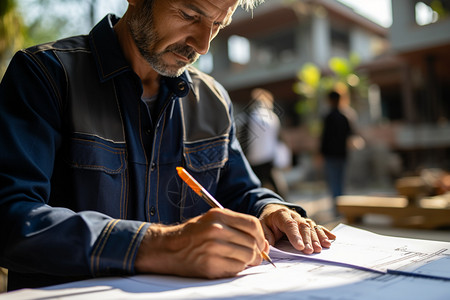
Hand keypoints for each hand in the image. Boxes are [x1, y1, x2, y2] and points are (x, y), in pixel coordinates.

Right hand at [135, 208, 268, 278]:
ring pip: (247, 256)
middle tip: (253, 255)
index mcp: (218, 215)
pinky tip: (229, 264)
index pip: (252, 224)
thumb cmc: (193, 234)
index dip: (260, 235)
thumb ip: (236, 226)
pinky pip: (236, 268)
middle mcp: (216, 230)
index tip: (260, 242)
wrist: (167, 248)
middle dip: (257, 251)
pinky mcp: (210, 265)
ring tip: (241, 260)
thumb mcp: (212, 220)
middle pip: (252, 242)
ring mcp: (213, 248)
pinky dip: (237, 268)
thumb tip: (263, 242)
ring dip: (248, 261)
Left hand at [259, 204, 335, 253]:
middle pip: (303, 226)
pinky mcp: (307, 223)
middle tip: (310, 251)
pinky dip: (324, 232)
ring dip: (317, 237)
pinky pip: (317, 227)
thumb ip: (265, 234)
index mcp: (281, 215)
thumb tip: (268, 244)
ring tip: (322, 247)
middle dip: (307, 239)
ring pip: (311, 227)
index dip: (295, 236)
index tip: (300, 247)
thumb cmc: (268, 221)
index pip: (289, 225)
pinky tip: (332, 238)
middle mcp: (294, 216)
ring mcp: (302, 219)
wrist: (273, 211)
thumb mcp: (261, 225)